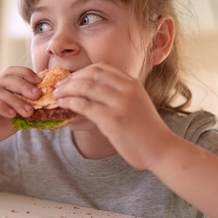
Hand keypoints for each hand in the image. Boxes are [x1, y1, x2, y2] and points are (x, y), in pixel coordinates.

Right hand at [0, 66, 41, 154]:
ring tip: (28, 112)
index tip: (40, 81)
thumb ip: (28, 107)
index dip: (25, 73)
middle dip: (24, 86)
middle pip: (6, 79)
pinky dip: (1, 107)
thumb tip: (47, 102)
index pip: (11, 72)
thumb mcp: (18, 116)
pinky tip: (12, 115)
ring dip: (16, 101)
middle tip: (37, 95)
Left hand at [54, 63, 175, 168]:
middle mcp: (127, 89)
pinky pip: (84, 105)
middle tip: (58, 87)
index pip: (101, 67)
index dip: (82, 71)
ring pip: (85, 87)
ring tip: (56, 96)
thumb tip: (91, 91)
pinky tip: (63, 105)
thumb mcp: (136, 103)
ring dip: (66, 90)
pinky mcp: (112, 119)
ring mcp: (120, 103)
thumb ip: (119, 93)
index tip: (70, 79)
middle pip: (91, 74)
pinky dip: (70, 102)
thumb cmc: (146, 130)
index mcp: (132, 83)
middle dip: (71, 79)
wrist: (161, 149)